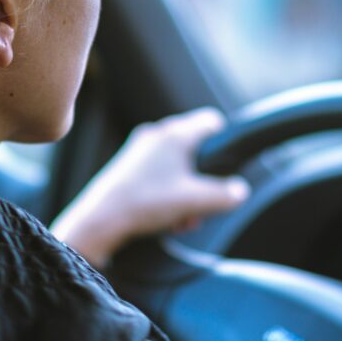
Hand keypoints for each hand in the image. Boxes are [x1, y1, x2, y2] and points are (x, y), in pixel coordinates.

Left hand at [50, 108, 249, 267]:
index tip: (227, 164)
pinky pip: (159, 174)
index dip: (225, 141)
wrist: (101, 219)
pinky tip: (167, 219)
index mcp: (175, 134)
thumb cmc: (147, 203)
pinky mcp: (128, 166)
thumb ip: (225, 195)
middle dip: (203, 179)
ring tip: (184, 218)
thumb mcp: (195, 201)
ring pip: (177, 165)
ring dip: (186, 191)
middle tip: (203, 204)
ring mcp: (140, 149)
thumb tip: (240, 191)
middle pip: (195, 148)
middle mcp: (157, 135)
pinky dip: (168, 193)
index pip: (211, 121)